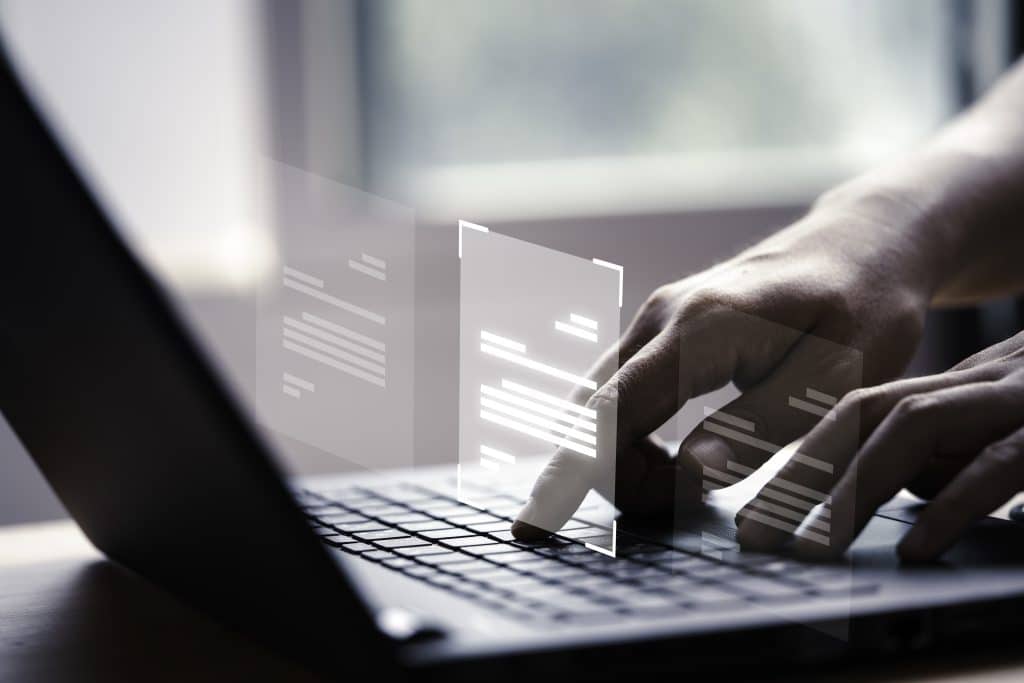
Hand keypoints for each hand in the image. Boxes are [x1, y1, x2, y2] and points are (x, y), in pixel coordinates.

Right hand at [512, 193, 942, 540]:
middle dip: (614, 477)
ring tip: (687, 485)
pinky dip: (623, 440)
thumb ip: (760, 427)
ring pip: (595, 406)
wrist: (856, 248)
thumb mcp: (835, 380)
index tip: (535, 522)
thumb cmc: (860, 311)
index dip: (572, 471)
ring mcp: (650, 321)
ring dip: (619, 461)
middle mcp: (658, 317)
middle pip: (590, 414)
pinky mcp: (654, 333)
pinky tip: (667, 459)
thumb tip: (690, 475)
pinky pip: (613, 395)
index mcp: (701, 329)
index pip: (614, 412)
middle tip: (689, 504)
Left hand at [736, 330, 1023, 561]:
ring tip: (815, 548)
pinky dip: (953, 505)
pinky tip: (916, 549)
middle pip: (864, 414)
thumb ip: (954, 451)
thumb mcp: (1008, 426)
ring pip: (913, 424)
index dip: (800, 458)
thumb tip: (908, 487)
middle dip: (800, 474)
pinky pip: (999, 461)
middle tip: (752, 535)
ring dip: (854, 487)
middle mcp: (979, 381)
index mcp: (960, 384)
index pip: (859, 411)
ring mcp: (1017, 398)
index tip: (754, 512)